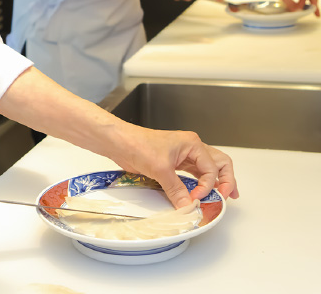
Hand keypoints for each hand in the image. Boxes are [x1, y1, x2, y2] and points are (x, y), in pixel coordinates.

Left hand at [111, 125, 238, 207]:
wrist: (120, 142)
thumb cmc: (138, 144)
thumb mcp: (160, 169)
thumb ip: (176, 190)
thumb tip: (188, 206)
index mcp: (192, 144)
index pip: (211, 169)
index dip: (207, 186)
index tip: (197, 198)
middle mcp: (191, 149)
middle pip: (218, 164)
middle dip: (226, 179)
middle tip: (228, 196)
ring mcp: (183, 156)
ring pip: (207, 169)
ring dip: (216, 181)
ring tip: (224, 195)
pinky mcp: (173, 164)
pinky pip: (193, 174)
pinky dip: (200, 183)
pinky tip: (202, 192)